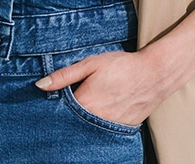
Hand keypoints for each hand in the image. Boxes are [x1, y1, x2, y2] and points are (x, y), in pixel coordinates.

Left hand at [35, 48, 165, 126]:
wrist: (153, 74)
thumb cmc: (121, 66)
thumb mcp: (90, 63)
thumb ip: (64, 75)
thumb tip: (40, 85)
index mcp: (85, 103)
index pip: (60, 112)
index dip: (54, 106)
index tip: (51, 100)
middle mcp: (95, 121)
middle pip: (73, 123)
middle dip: (67, 116)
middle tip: (70, 103)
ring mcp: (109, 128)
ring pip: (87, 129)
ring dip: (83, 121)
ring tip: (87, 107)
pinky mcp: (121, 131)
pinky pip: (103, 132)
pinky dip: (98, 125)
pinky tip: (99, 113)